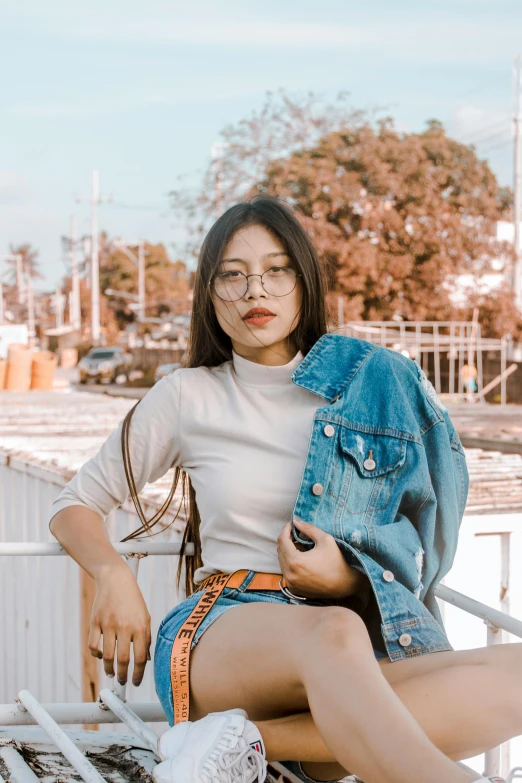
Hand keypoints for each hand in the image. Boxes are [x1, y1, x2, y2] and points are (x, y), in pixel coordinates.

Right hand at [88, 562, 151, 686]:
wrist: (116, 580)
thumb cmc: (133, 600)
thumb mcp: (145, 617)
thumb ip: (146, 638)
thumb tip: (146, 660)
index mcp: (140, 626)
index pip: (140, 657)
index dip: (138, 673)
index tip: (136, 682)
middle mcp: (124, 626)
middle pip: (123, 659)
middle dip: (123, 675)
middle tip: (122, 681)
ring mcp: (108, 625)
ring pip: (106, 656)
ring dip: (109, 668)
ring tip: (111, 673)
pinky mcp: (95, 622)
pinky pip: (93, 645)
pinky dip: (96, 655)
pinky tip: (100, 657)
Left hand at [277, 518, 368, 600]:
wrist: (344, 585)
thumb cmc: (336, 561)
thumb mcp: (325, 539)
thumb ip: (308, 528)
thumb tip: (296, 521)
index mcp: (295, 561)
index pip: (282, 540)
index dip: (286, 529)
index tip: (292, 524)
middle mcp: (289, 574)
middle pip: (280, 550)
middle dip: (287, 539)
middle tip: (297, 533)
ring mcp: (291, 583)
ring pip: (282, 561)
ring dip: (288, 551)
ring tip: (301, 546)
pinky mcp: (294, 588)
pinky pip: (286, 571)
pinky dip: (290, 563)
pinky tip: (302, 558)